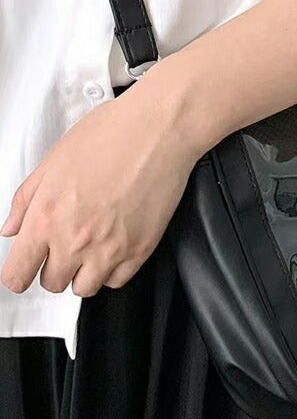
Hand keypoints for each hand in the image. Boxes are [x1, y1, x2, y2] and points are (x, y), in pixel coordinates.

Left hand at [0, 78, 200, 296]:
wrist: (160, 130)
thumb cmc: (113, 134)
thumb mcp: (55, 160)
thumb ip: (27, 198)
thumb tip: (13, 225)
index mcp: (47, 216)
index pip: (17, 274)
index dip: (18, 273)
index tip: (24, 268)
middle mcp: (77, 239)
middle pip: (52, 283)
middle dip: (53, 268)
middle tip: (62, 248)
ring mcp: (111, 248)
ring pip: (85, 288)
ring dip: (83, 273)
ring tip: (90, 249)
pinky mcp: (141, 248)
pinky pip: (118, 280)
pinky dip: (113, 270)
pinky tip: (113, 247)